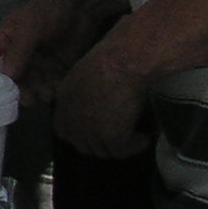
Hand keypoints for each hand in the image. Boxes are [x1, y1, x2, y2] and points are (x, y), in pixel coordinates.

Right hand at [0, 0, 105, 99]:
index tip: (3, 91)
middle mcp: (20, 55)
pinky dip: (53, 90)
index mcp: (5, 42)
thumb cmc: (49, 8)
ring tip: (46, 93)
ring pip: (33, 84)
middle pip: (15, 79)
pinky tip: (56, 89)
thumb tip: (8, 75)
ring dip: (38, 92)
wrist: (83, 5)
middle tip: (29, 98)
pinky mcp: (57, 68)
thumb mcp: (30, 27)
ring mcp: (39, 62)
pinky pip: (51, 84)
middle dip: (21, 89)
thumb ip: (19, 51)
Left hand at [51, 33, 152, 157]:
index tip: (95, 131)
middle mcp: (73, 117)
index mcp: (65, 99)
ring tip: (134, 138)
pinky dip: (135, 146)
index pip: (63, 129)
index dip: (79, 134)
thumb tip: (99, 102)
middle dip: (99, 144)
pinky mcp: (110, 136)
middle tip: (118, 138)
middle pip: (82, 144)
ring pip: (103, 150)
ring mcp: (90, 129)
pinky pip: (122, 151)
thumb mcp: (88, 73)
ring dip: (119, 147)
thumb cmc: (112, 58)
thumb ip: (86, 91)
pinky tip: (144, 138)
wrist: (124, 61)